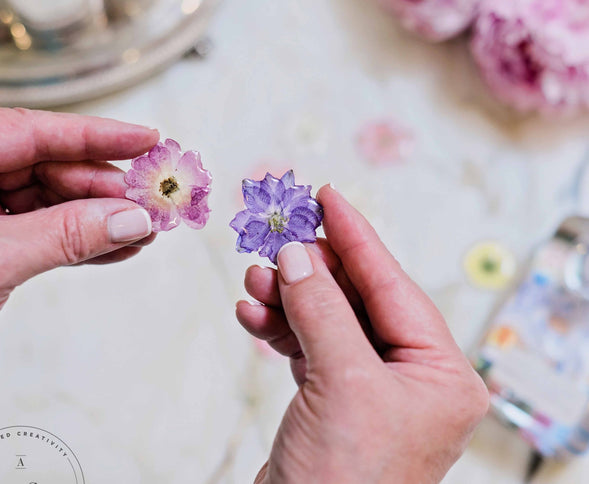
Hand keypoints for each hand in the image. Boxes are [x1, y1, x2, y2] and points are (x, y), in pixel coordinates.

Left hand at [0, 108, 158, 368]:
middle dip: (105, 190)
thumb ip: (65, 234)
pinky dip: (84, 243)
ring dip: (102, 220)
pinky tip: (120, 248)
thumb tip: (131, 219)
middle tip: (152, 205)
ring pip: (55, 202)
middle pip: (51, 168)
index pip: (30, 132)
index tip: (146, 140)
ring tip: (145, 231)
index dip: (95, 135)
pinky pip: (49, 233)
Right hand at [236, 185, 488, 483]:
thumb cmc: (346, 480)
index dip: (358, 237)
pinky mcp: (335, 399)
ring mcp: (372, 388)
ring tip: (257, 280)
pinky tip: (255, 314)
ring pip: (328, 320)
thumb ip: (322, 309)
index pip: (394, 286)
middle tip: (279, 240)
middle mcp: (412, 377)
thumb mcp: (342, 381)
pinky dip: (281, 328)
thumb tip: (300, 254)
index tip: (329, 197)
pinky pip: (309, 346)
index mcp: (441, 373)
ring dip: (290, 298)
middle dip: (314, 271)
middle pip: (359, 299)